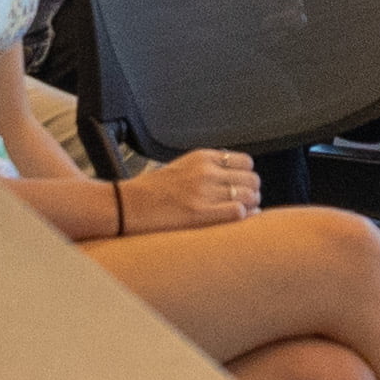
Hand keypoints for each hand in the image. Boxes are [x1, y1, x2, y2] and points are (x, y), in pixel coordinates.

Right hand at [117, 147, 262, 229]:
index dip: (247, 177)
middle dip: (251, 193)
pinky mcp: (200, 214)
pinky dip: (243, 218)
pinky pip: (238, 213)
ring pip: (249, 197)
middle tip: (243, 204)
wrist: (127, 205)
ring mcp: (204, 192)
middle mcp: (206, 172)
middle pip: (252, 180)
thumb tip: (235, 178)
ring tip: (239, 215)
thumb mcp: (182, 167)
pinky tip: (236, 222)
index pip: (246, 162)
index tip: (241, 187)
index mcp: (202, 157)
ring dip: (249, 207)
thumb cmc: (152, 191)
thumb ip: (208, 168)